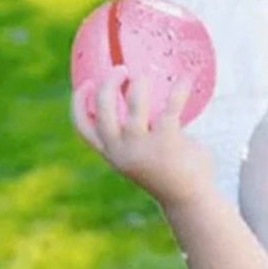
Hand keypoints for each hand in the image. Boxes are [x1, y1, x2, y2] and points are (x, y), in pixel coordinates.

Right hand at [71, 74, 213, 208]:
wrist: (188, 199)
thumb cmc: (167, 172)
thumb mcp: (141, 156)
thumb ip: (137, 136)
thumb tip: (144, 102)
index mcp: (111, 153)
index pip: (83, 128)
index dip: (79, 103)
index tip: (85, 83)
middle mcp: (121, 150)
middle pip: (102, 110)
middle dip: (107, 85)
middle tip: (122, 69)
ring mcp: (142, 146)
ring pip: (134, 104)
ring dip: (139, 85)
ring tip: (148, 75)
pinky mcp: (167, 141)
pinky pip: (170, 107)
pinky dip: (179, 90)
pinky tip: (185, 79)